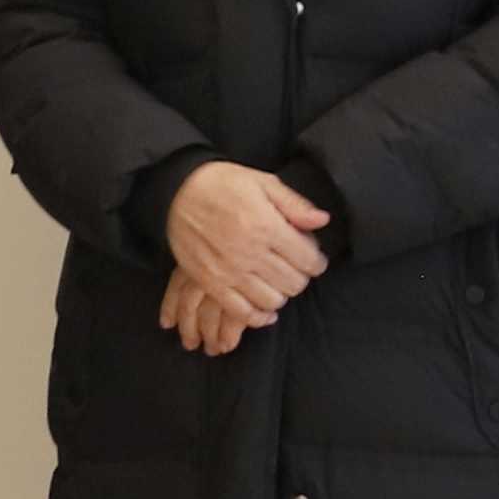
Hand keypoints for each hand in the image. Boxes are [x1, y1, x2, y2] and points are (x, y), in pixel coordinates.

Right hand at [158, 162, 328, 356]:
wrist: (176, 193)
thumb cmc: (222, 184)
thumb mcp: (262, 182)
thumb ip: (294, 203)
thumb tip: (322, 220)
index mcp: (266, 226)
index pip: (309, 260)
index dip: (317, 261)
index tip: (313, 257)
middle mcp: (250, 253)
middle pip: (294, 283)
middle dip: (301, 276)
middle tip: (295, 268)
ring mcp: (229, 272)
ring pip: (273, 301)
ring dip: (281, 294)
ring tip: (277, 281)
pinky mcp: (211, 284)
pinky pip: (242, 313)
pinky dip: (258, 316)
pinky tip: (265, 308)